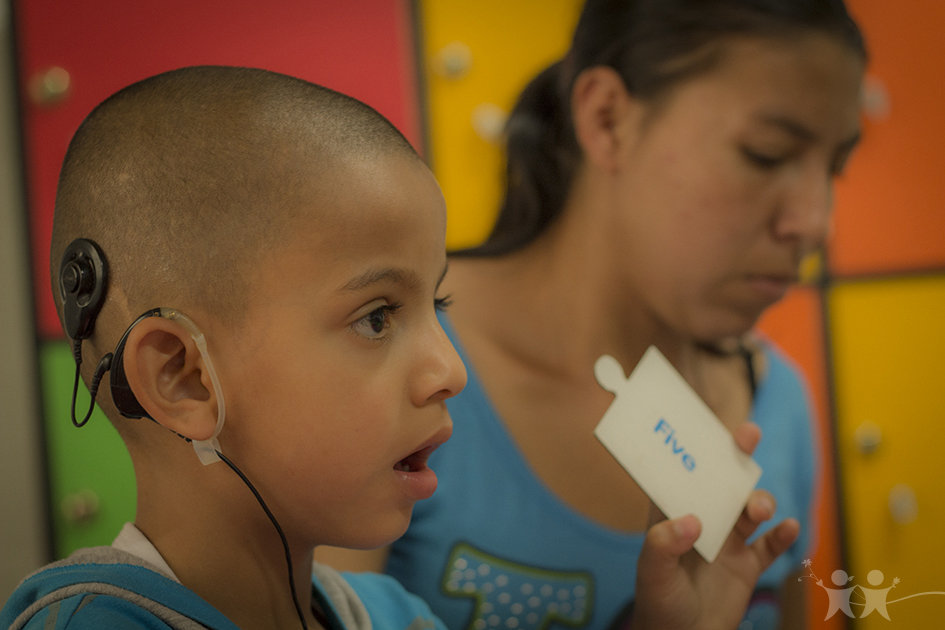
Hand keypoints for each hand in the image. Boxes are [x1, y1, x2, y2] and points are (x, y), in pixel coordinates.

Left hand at [629, 423, 799, 629]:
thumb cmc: (659, 605)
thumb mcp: (653, 573)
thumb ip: (663, 545)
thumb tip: (691, 521)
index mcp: (672, 515)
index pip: (683, 474)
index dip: (695, 449)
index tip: (708, 426)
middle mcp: (702, 521)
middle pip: (721, 481)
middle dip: (735, 456)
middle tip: (747, 435)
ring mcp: (727, 542)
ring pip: (749, 508)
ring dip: (759, 500)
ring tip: (759, 509)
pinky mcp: (747, 566)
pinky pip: (771, 545)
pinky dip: (783, 535)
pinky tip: (790, 528)